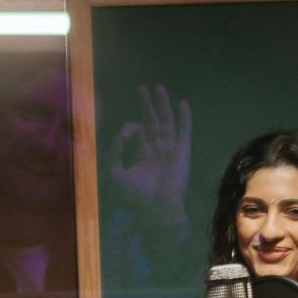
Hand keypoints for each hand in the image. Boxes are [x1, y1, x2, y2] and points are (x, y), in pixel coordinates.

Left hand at [105, 84, 192, 230]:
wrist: (157, 210)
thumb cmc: (136, 197)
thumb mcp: (116, 174)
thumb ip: (113, 154)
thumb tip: (119, 135)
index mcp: (144, 154)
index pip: (137, 131)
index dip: (129, 129)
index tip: (124, 137)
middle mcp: (158, 149)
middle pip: (152, 121)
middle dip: (147, 105)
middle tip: (142, 88)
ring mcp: (171, 149)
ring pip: (167, 121)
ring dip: (163, 105)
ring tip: (159, 88)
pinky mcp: (182, 152)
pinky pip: (184, 131)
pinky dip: (184, 117)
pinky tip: (183, 103)